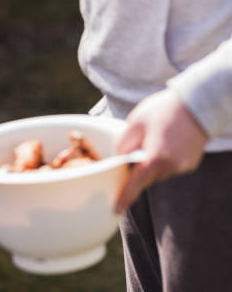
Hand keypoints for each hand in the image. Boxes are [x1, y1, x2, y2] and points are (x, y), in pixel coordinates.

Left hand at [115, 89, 207, 213]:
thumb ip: (124, 143)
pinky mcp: (190, 164)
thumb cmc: (164, 110)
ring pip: (158, 173)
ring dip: (151, 163)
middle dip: (137, 170)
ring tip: (152, 140)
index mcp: (155, 158)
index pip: (135, 184)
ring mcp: (183, 167)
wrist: (198, 104)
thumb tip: (119, 158)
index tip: (116, 210)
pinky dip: (163, 160)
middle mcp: (171, 167)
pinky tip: (165, 142)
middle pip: (146, 177)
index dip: (124, 198)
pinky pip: (170, 167)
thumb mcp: (136, 122)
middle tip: (132, 153)